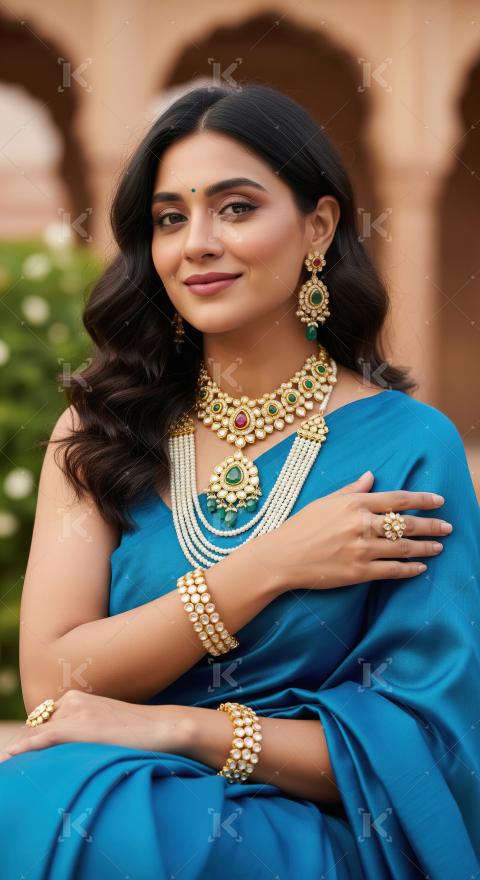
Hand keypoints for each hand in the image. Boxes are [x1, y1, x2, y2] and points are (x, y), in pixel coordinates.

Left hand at [0, 690, 185, 761]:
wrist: (161, 727)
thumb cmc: (140, 732)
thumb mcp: (107, 725)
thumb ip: (86, 729)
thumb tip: (75, 747)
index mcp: (77, 698)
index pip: (44, 720)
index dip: (32, 740)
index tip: (21, 756)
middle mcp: (71, 700)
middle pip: (36, 727)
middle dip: (27, 745)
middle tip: (16, 767)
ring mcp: (73, 711)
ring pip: (36, 733)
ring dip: (25, 750)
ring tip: (12, 769)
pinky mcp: (76, 727)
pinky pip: (41, 738)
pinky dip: (23, 747)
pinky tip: (10, 757)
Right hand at [257, 470, 452, 591]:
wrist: (281, 556)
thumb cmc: (300, 526)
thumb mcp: (325, 501)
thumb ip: (351, 490)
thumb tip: (371, 476)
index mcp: (353, 504)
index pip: (397, 499)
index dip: (422, 500)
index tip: (439, 501)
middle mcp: (360, 524)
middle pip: (406, 524)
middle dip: (431, 525)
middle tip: (448, 527)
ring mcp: (360, 549)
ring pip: (403, 548)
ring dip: (425, 547)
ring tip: (440, 547)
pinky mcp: (358, 572)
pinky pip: (391, 570)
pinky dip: (409, 569)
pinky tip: (421, 568)